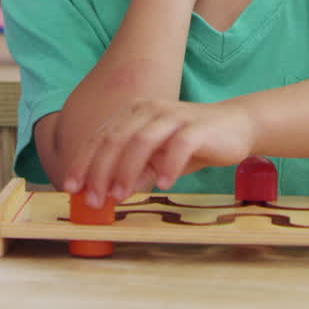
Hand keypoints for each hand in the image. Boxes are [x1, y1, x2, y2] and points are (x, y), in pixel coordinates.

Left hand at [64, 98, 256, 207]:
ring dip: (127, 170)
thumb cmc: (190, 144)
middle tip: (94, 200)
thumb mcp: (156, 159)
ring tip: (120, 196)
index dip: (83, 163)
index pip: (100, 137)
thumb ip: (133, 170)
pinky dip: (167, 165)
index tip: (72, 189)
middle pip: (116, 139)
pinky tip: (162, 184)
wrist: (236, 126)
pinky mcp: (197, 127)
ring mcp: (174, 116)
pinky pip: (178, 145)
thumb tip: (106, 194)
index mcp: (134, 113)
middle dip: (100, 171)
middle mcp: (150, 109)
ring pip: (141, 140)